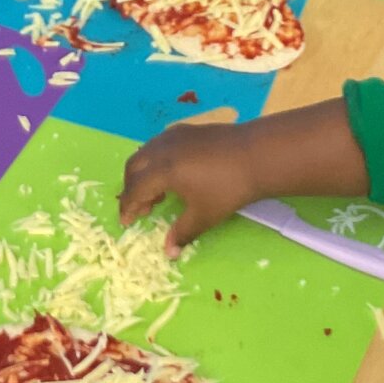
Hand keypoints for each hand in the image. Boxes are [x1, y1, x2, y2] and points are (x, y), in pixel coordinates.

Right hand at [118, 123, 261, 253]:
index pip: (134, 190)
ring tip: (158, 193)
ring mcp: (174, 136)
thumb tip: (169, 253)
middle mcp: (162, 149)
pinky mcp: (187, 129)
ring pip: (145, 152)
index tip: (126, 222)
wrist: (257, 155)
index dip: (128, 207)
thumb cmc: (228, 188)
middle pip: (133, 167)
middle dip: (131, 188)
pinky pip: (160, 144)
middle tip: (141, 209)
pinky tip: (172, 173)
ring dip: (143, 173)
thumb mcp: (204, 215)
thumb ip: (182, 233)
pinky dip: (155, 160)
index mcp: (162, 171)